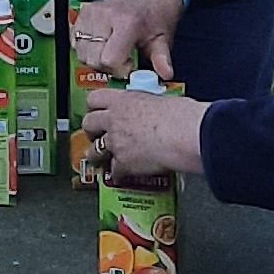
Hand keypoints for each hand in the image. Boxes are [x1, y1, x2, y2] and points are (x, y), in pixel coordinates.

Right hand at [74, 0, 179, 84]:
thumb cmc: (154, 16)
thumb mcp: (162, 38)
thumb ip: (162, 58)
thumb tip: (166, 73)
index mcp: (126, 22)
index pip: (109, 59)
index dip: (119, 69)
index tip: (129, 64)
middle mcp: (104, 15)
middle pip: (93, 59)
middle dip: (107, 66)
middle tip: (121, 59)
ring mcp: (91, 12)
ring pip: (81, 52)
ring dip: (94, 58)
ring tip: (111, 51)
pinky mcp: (82, 12)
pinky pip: (75, 41)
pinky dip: (85, 48)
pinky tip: (100, 44)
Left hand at [83, 85, 206, 179]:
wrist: (185, 135)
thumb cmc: (181, 115)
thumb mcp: (161, 99)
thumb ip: (148, 105)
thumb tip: (155, 108)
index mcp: (123, 100)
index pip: (95, 99)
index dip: (94, 107)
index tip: (97, 111)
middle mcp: (114, 120)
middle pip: (89, 124)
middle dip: (91, 130)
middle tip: (97, 134)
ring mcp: (115, 142)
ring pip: (94, 151)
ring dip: (97, 155)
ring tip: (101, 159)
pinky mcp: (122, 163)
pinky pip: (114, 171)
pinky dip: (118, 174)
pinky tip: (123, 175)